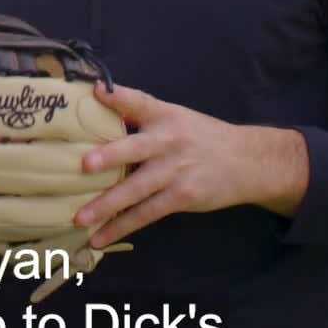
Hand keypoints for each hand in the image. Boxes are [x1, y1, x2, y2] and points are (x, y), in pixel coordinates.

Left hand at [74, 83, 308, 249]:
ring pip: (136, 190)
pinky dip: (122, 226)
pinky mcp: (182, 197)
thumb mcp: (174, 115)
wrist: (247, 161)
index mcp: (163, 116)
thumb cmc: (199, 135)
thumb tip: (98, 102)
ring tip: (80, 218)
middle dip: (110, 156)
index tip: (97, 91)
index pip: (139, 102)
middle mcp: (167, 142)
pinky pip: (147, 214)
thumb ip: (140, 112)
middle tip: (84, 165)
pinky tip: (101, 237)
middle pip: (135, 149)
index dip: (118, 96)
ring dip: (107, 205)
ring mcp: (174, 172)